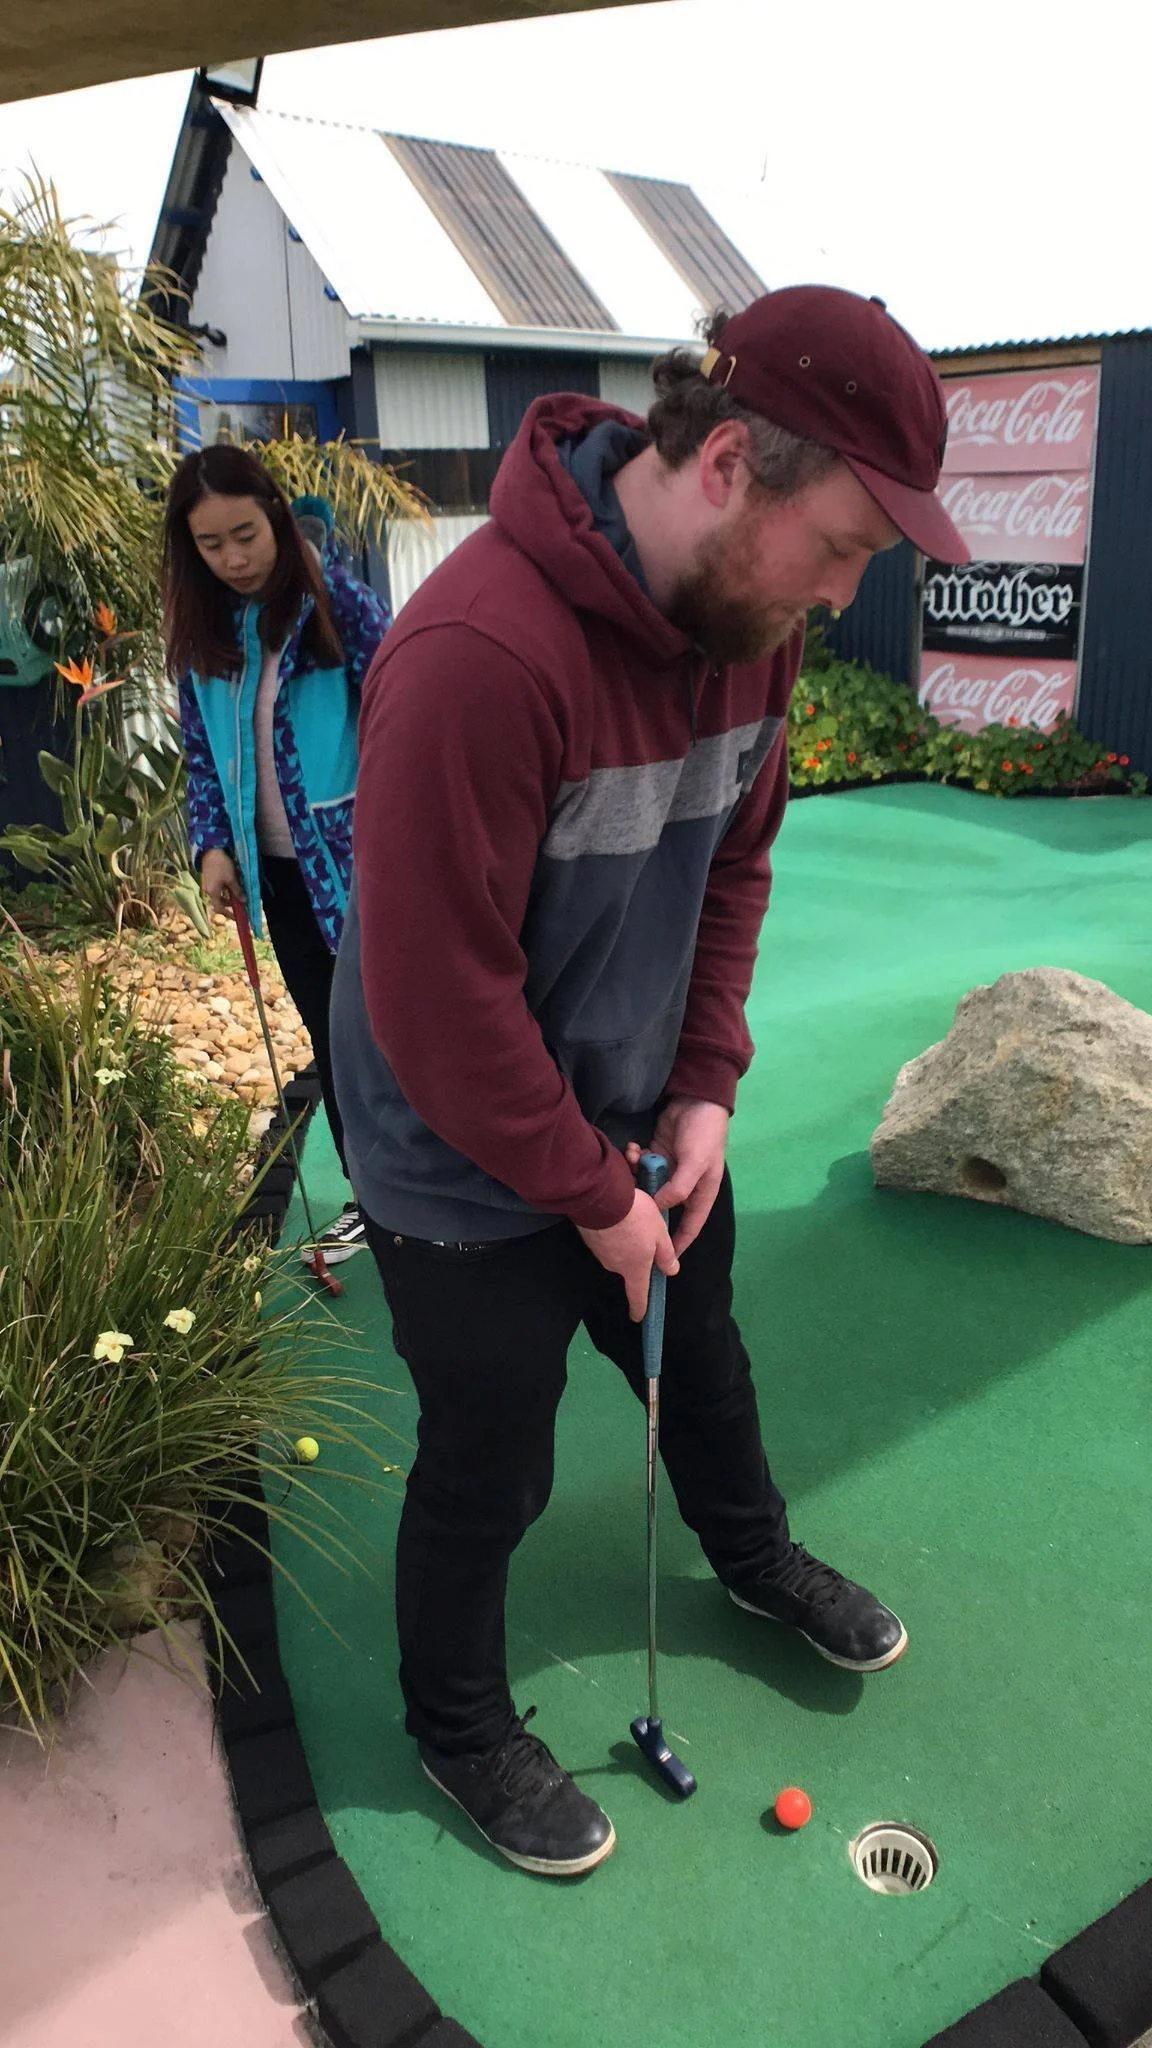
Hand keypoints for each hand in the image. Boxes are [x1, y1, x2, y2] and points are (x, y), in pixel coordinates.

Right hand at [201, 848, 242, 916]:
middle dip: (228, 905)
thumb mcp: (232, 879)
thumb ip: (237, 891)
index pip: (220, 909)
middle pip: (218, 902)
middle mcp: (207, 891)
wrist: (210, 850)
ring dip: (227, 897)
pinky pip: (216, 889)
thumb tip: (243, 901)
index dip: (228, 914)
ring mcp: (206, 885)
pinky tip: (230, 885)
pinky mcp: (208, 879)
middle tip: (239, 903)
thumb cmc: (221, 865)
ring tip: (236, 893)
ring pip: (218, 895)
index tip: (237, 917)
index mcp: (212, 893)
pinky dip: (224, 891)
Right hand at [578, 1189, 678, 1321]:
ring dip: (625, 1241)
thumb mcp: (659, 1234)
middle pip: (629, 1268)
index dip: (640, 1308)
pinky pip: (606, 1239)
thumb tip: (671, 1271)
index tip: (639, 1317)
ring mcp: (599, 1252)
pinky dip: (613, 1232)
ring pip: (617, 1251)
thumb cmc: (635, 1218)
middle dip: (637, 1257)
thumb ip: (666, 1254)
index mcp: (634, 1269)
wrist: (600, 1197)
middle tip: (645, 1235)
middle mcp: (614, 1265)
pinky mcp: (589, 1238)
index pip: (638, 1295)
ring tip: (632, 1220)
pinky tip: (618, 1216)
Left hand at [626, 1098, 729, 1255]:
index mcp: (701, 1192)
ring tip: (631, 1163)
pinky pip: (640, 1165)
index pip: (690, 1226)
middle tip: (624, 1216)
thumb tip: (657, 1208)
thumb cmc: (703, 1134)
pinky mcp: (656, 1154)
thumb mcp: (695, 1163)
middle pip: (662, 1208)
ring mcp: (669, 1169)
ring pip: (647, 1185)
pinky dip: (633, 1160)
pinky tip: (631, 1149)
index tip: (663, 1264)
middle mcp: (684, 1185)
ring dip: (636, 1176)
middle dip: (645, 1210)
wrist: (697, 1099)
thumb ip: (678, 1188)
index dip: (678, 1244)